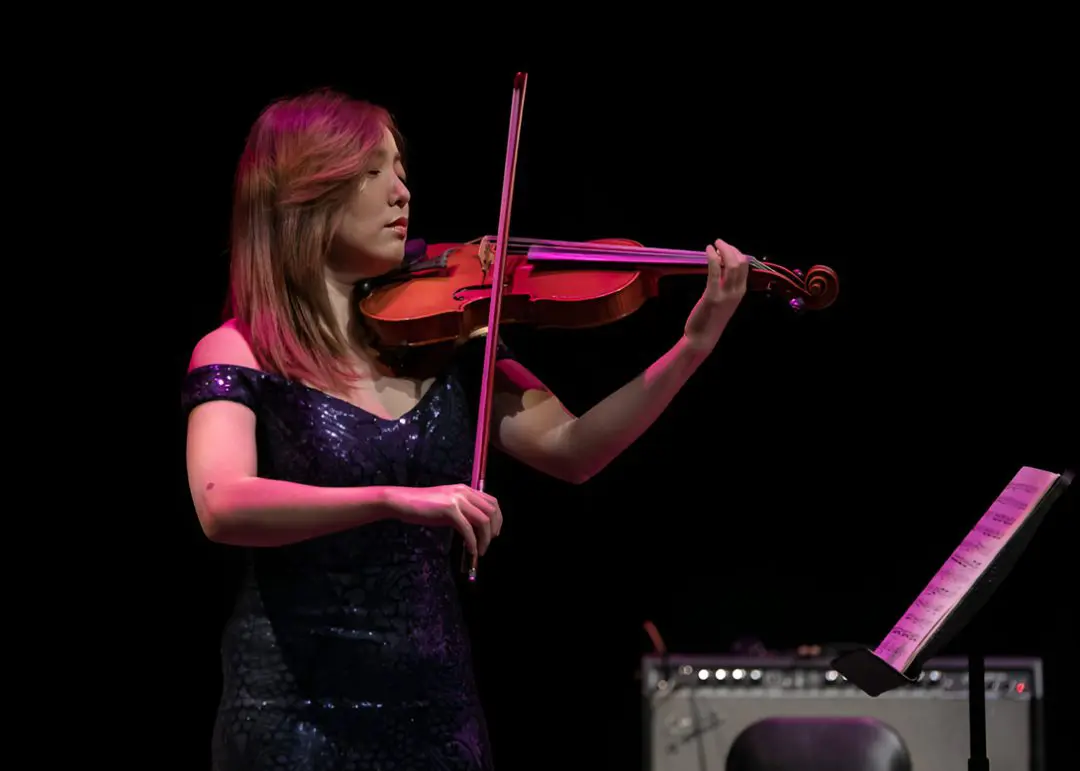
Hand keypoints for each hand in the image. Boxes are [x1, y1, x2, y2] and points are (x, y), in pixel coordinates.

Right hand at [385, 484, 502, 556]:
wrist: (403, 502)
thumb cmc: (423, 506)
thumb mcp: (448, 505)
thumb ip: (463, 511)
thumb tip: (476, 529)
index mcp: (466, 489)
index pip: (492, 502)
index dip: (498, 519)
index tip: (494, 533)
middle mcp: (464, 492)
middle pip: (491, 511)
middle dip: (494, 530)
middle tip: (488, 543)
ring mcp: (457, 500)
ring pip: (483, 521)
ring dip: (485, 539)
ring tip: (479, 551)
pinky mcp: (449, 510)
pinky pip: (468, 529)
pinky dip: (472, 543)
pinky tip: (471, 551)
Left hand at [684, 238, 749, 351]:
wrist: (703, 337)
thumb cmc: (711, 319)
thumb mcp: (724, 300)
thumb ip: (725, 285)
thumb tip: (721, 266)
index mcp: (740, 291)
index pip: (745, 266)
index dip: (736, 252)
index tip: (725, 247)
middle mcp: (737, 291)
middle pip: (740, 262)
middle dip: (731, 248)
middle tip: (719, 242)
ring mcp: (726, 294)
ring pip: (731, 265)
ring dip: (723, 250)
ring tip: (714, 244)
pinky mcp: (712, 295)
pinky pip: (714, 271)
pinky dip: (712, 257)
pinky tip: (708, 250)